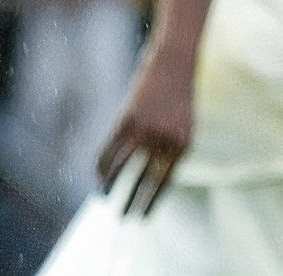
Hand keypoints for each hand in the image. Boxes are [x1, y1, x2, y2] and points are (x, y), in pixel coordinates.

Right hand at [96, 54, 194, 214]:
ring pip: (122, 164)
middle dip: (131, 200)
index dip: (150, 202)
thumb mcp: (184, 128)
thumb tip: (153, 181)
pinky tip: (98, 175)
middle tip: (122, 219)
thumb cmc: (180, 99)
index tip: (141, 218)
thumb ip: (171, 154)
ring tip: (103, 199)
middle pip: (142, 179)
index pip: (162, 183)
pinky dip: (103, 163)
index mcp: (181, 147)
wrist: (174, 64)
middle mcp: (162, 141)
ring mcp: (143, 129)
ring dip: (111, 184)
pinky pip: (112, 147)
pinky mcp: (127, 118)